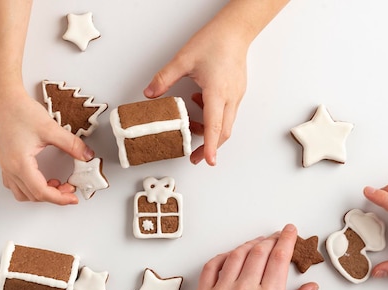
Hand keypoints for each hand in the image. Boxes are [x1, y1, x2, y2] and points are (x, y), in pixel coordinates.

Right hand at [0, 86, 93, 204]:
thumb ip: (71, 144)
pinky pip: (16, 185)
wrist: (3, 99)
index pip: (41, 192)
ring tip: (57, 184)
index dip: (60, 198)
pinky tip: (42, 178)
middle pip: (33, 196)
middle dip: (54, 196)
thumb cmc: (20, 111)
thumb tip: (86, 156)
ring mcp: (5, 167)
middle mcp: (10, 169)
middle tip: (70, 187)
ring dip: (41, 193)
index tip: (73, 197)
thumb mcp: (51, 128)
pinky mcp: (5, 162)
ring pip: (23, 194)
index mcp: (20, 164)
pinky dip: (30, 188)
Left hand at [144, 16, 247, 165]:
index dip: (210, 146)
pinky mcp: (237, 92)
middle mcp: (230, 97)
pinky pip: (227, 112)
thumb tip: (150, 94)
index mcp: (217, 92)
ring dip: (210, 130)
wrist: (235, 30)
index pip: (214, 126)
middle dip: (210, 148)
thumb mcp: (183, 60)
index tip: (208, 161)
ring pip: (226, 123)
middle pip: (223, 132)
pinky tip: (199, 103)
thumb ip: (165, 78)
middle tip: (195, 157)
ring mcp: (236, 96)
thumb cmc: (215, 42)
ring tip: (192, 125)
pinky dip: (214, 116)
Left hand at [161, 225, 318, 289]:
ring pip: (237, 253)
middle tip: (277, 236)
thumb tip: (312, 286)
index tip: (290, 230)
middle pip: (259, 251)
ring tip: (258, 244)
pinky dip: (224, 255)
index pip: (280, 257)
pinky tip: (232, 255)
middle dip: (271, 239)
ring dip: (250, 244)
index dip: (287, 239)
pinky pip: (213, 265)